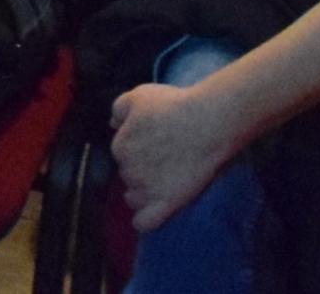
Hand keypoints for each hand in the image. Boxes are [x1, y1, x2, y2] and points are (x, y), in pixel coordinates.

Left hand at [107, 77, 247, 234]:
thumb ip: (118, 109)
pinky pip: (144, 222)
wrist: (206, 124)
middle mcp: (128, 171)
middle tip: (163, 157)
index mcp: (120, 146)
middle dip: (140, 168)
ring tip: (164, 180)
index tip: (153, 141)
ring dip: (143, 191)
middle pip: (128, 174)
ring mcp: (146, 190)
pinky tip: (154, 210)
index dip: (136, 147)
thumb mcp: (139, 95)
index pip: (121, 152)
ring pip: (134, 198)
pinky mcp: (165, 205)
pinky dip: (145, 219)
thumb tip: (113, 123)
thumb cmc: (174, 106)